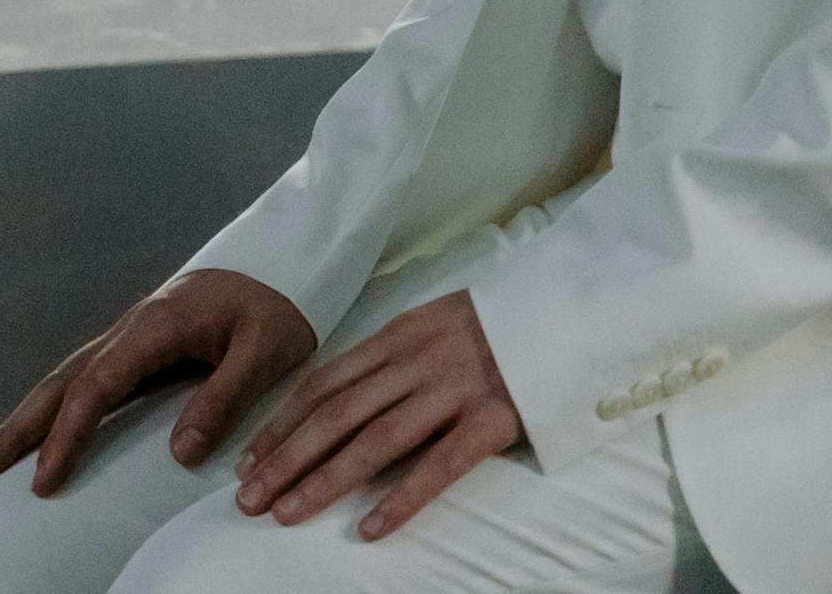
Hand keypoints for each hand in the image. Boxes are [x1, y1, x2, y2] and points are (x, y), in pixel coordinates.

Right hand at [0, 270, 312, 498]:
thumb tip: (181, 452)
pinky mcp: (139, 341)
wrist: (291, 260)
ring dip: (26, 417)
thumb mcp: (268, 349)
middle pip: (62, 380)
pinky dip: (53, 403)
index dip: (68, 434)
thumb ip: (225, 396)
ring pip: (65, 377)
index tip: (45, 478)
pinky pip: (84, 374)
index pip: (97, 386)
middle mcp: (133, 327)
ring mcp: (131, 333)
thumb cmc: (282, 305)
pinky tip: (38, 428)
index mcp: (158, 326)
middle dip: (18, 428)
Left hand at [228, 289, 519, 541]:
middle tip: (249, 498)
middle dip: (287, 459)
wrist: (582, 304)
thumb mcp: (442, 319)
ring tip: (287, 513)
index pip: (326, 383)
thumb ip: (395, 354)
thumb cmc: (507, 320)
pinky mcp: (497, 416)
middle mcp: (425, 359)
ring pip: (377, 440)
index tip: (248, 459)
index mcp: (406, 332)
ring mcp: (461, 387)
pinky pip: (441, 465)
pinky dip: (402, 498)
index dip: (282, 423)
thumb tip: (334, 400)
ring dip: (325, 480)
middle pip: (339, 414)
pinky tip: (370, 527)